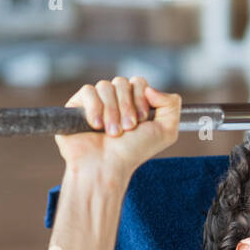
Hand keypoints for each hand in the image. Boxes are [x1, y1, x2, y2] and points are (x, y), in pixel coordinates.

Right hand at [55, 76, 181, 180]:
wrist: (107, 167)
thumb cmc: (134, 152)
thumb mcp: (166, 131)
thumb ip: (171, 104)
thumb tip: (149, 88)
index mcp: (134, 103)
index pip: (138, 82)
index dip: (140, 98)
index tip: (141, 121)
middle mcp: (115, 101)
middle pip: (122, 82)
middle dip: (127, 106)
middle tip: (127, 129)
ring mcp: (96, 102)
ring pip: (105, 86)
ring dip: (112, 111)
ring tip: (112, 133)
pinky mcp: (77, 105)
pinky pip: (87, 91)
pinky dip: (95, 108)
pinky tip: (96, 126)